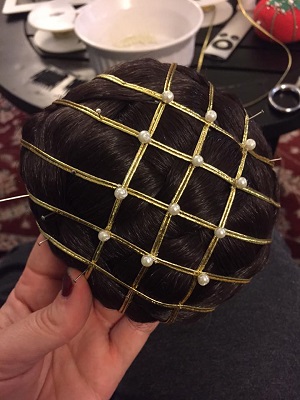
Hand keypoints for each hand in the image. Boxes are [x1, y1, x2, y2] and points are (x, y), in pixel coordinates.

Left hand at [0, 235, 157, 399]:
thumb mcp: (7, 348)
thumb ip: (44, 320)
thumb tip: (78, 285)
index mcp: (37, 293)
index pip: (57, 252)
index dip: (72, 232)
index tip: (92, 215)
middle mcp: (71, 308)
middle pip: (96, 270)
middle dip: (112, 251)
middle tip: (129, 231)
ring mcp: (93, 332)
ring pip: (122, 295)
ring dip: (136, 277)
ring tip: (151, 255)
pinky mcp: (112, 361)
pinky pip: (138, 331)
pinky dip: (152, 311)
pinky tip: (160, 293)